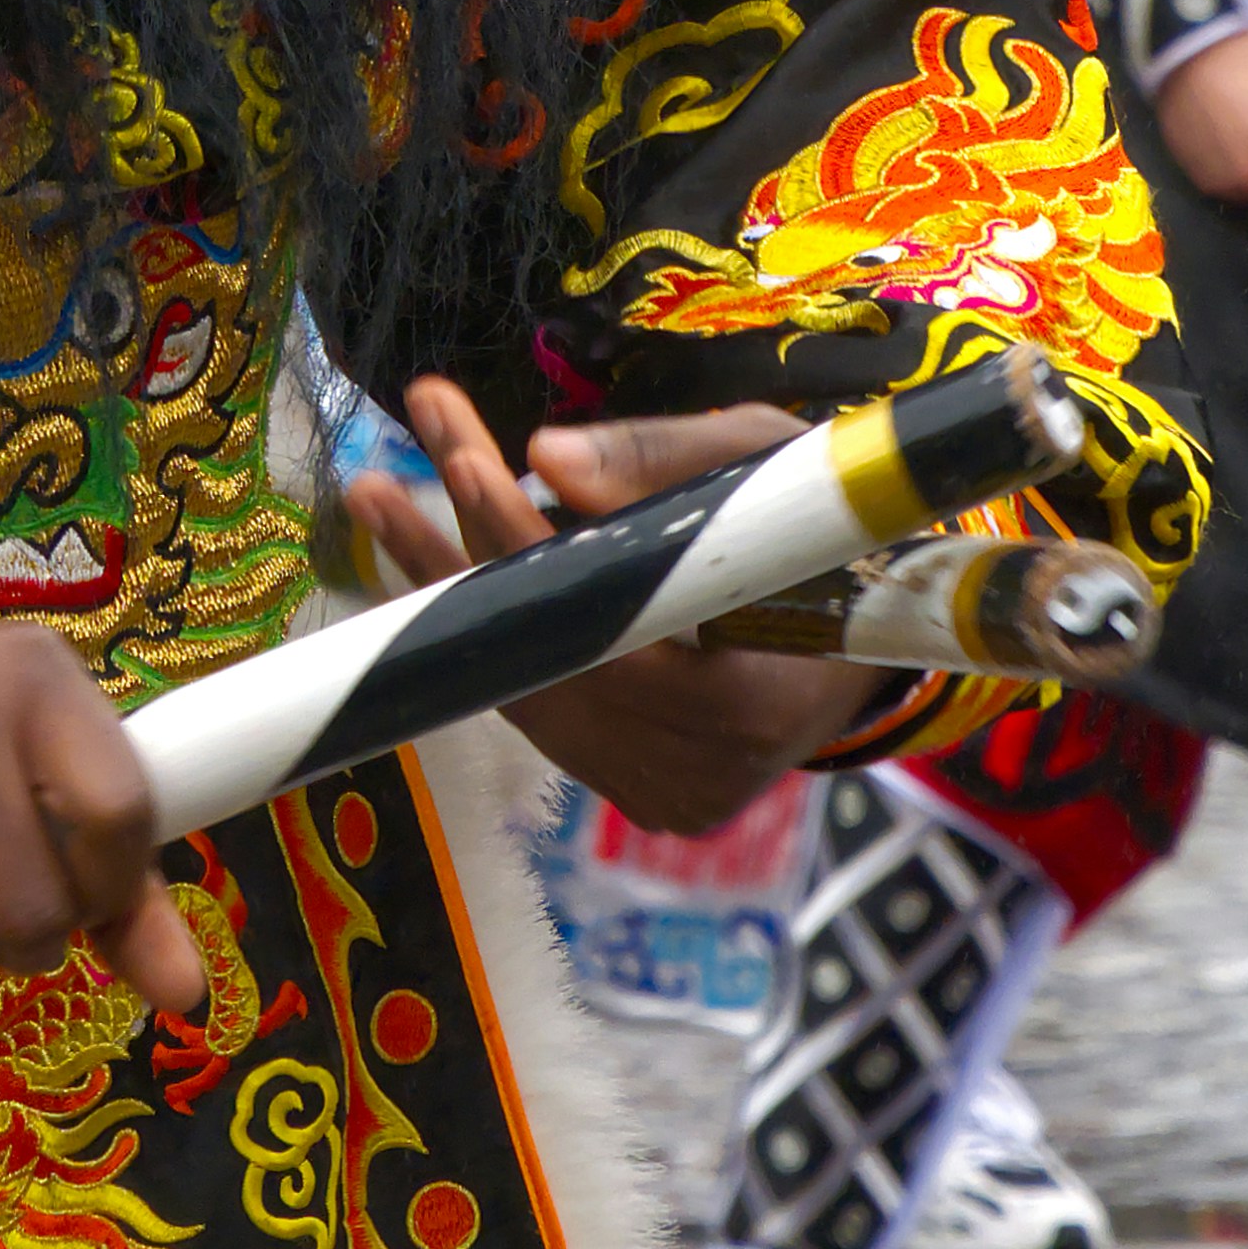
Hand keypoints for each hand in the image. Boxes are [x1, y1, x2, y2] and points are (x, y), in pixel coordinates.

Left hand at [346, 386, 884, 833]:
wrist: (869, 641)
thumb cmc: (826, 540)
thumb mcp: (767, 470)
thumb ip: (663, 462)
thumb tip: (542, 456)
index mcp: (758, 701)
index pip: (609, 622)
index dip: (527, 540)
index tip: (462, 457)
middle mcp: (704, 770)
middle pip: (545, 656)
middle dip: (456, 555)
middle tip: (378, 478)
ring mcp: (661, 793)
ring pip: (522, 684)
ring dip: (446, 592)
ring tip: (379, 504)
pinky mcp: (629, 788)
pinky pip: (537, 702)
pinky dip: (488, 632)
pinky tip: (431, 561)